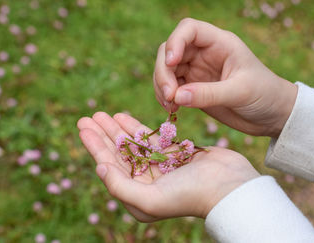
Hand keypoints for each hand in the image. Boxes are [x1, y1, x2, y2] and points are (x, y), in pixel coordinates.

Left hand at [77, 112, 259, 220]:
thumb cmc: (190, 195)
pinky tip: (125, 117)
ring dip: (118, 129)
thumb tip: (99, 167)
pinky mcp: (175, 154)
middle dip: (102, 135)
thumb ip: (120, 186)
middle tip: (87, 117)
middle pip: (119, 154)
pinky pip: (151, 139)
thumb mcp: (149, 200)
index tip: (83, 127)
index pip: (110, 167)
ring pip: (134, 145)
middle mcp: (147, 183)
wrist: (230, 187)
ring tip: (103, 113)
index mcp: (138, 196)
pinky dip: (138, 128)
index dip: (95, 146)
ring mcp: (162, 167)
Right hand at [154, 18, 296, 136]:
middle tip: (169, 95)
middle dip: (163, 71)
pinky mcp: (193, 89)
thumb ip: (208, 94)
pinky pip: (171, 88)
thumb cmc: (265, 95)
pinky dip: (166, 97)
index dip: (175, 41)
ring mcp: (197, 71)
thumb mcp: (240, 92)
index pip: (189, 29)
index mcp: (220, 43)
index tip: (171, 63)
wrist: (273, 116)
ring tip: (170, 106)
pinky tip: (172, 110)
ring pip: (166, 70)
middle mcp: (205, 53)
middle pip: (170, 51)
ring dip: (161, 86)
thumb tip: (176, 96)